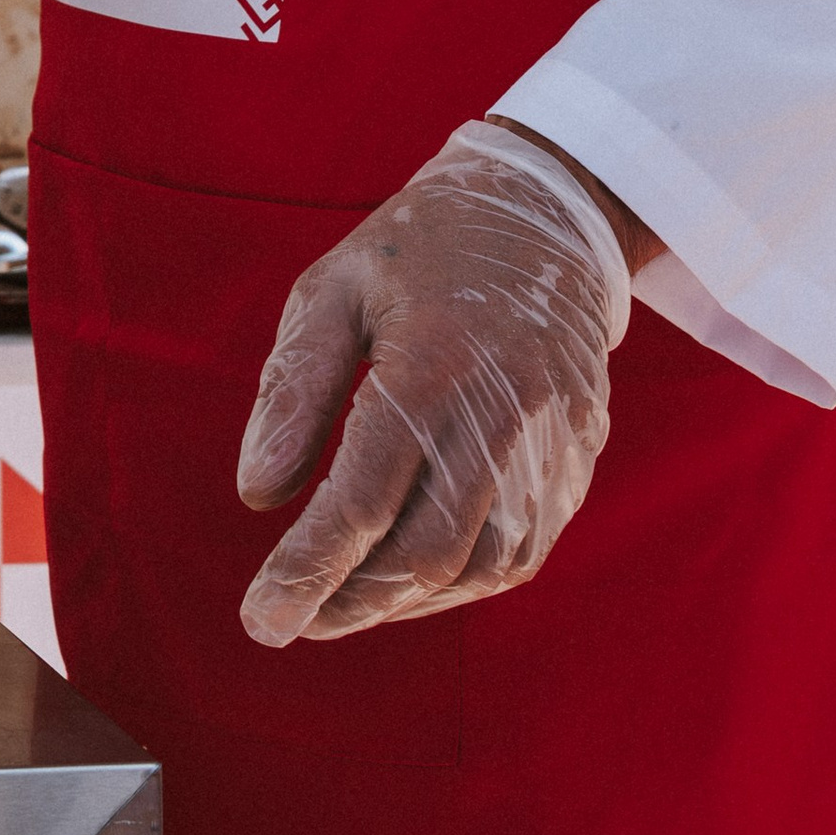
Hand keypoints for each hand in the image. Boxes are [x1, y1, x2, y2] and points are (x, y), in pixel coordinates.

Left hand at [234, 121, 630, 643]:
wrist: (547, 215)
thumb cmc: (421, 248)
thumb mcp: (334, 288)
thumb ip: (293, 388)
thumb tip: (257, 496)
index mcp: (432, 365)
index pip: (360, 501)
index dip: (305, 571)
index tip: (259, 619)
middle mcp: (504, 414)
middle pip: (423, 551)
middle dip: (349, 603)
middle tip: (291, 619)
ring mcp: (554, 444)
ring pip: (477, 565)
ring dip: (403, 602)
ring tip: (341, 603)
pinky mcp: (579, 460)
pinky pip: (520, 550)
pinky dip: (458, 580)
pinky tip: (409, 575)